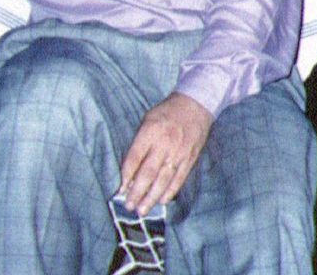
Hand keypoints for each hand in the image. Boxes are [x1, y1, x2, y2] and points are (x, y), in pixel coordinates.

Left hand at [117, 92, 212, 214]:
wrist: (195, 105)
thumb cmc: (166, 114)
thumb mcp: (147, 121)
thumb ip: (139, 144)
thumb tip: (130, 173)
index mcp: (150, 131)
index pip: (135, 158)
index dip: (126, 176)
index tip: (120, 190)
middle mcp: (164, 143)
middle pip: (149, 172)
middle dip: (137, 192)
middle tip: (129, 206)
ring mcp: (179, 152)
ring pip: (164, 179)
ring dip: (152, 197)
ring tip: (143, 210)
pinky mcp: (190, 158)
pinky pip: (179, 178)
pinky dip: (170, 191)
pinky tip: (162, 201)